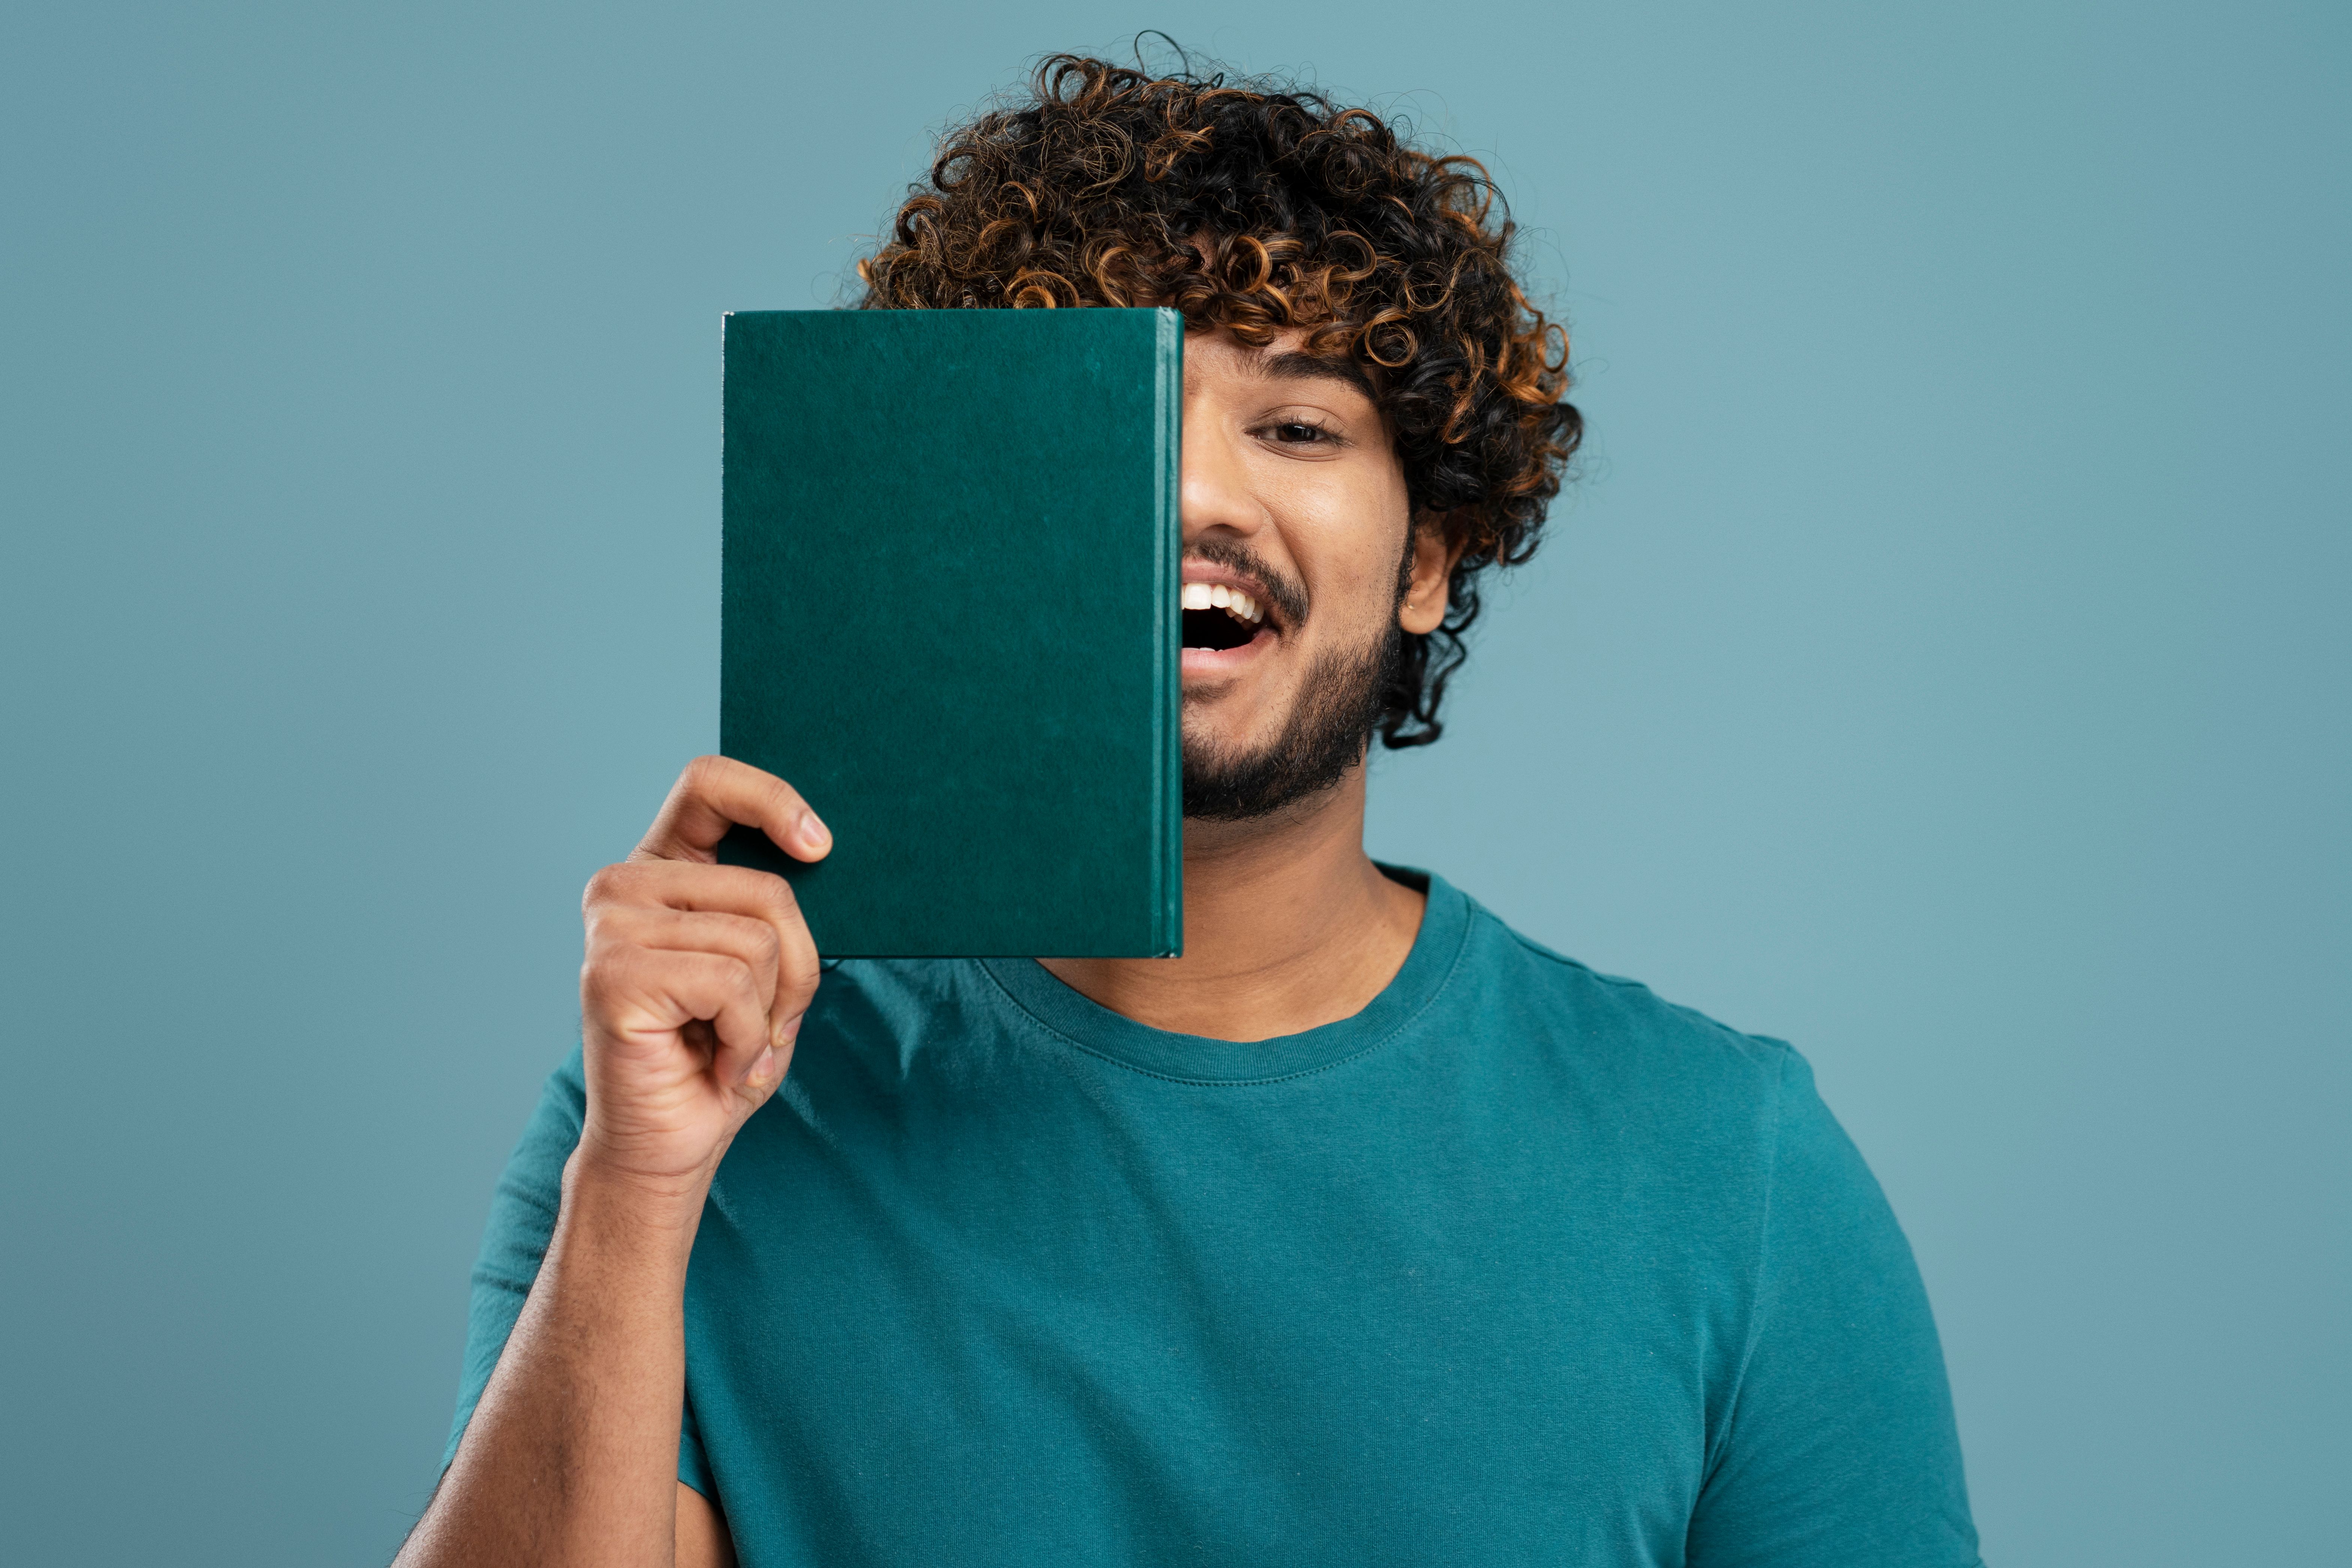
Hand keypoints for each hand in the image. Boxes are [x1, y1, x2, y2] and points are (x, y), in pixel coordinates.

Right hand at [574, 756, 827, 1201]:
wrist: (669, 1145)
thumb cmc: (720, 1056)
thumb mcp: (767, 968)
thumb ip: (774, 908)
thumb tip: (819, 848)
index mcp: (661, 868)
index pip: (708, 783)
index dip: (771, 799)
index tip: (820, 845)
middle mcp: (624, 885)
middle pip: (768, 889)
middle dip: (796, 968)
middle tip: (766, 1023)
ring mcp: (611, 926)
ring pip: (758, 939)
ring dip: (769, 1011)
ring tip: (733, 1046)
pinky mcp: (613, 973)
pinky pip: (732, 984)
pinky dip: (746, 1038)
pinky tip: (716, 1064)